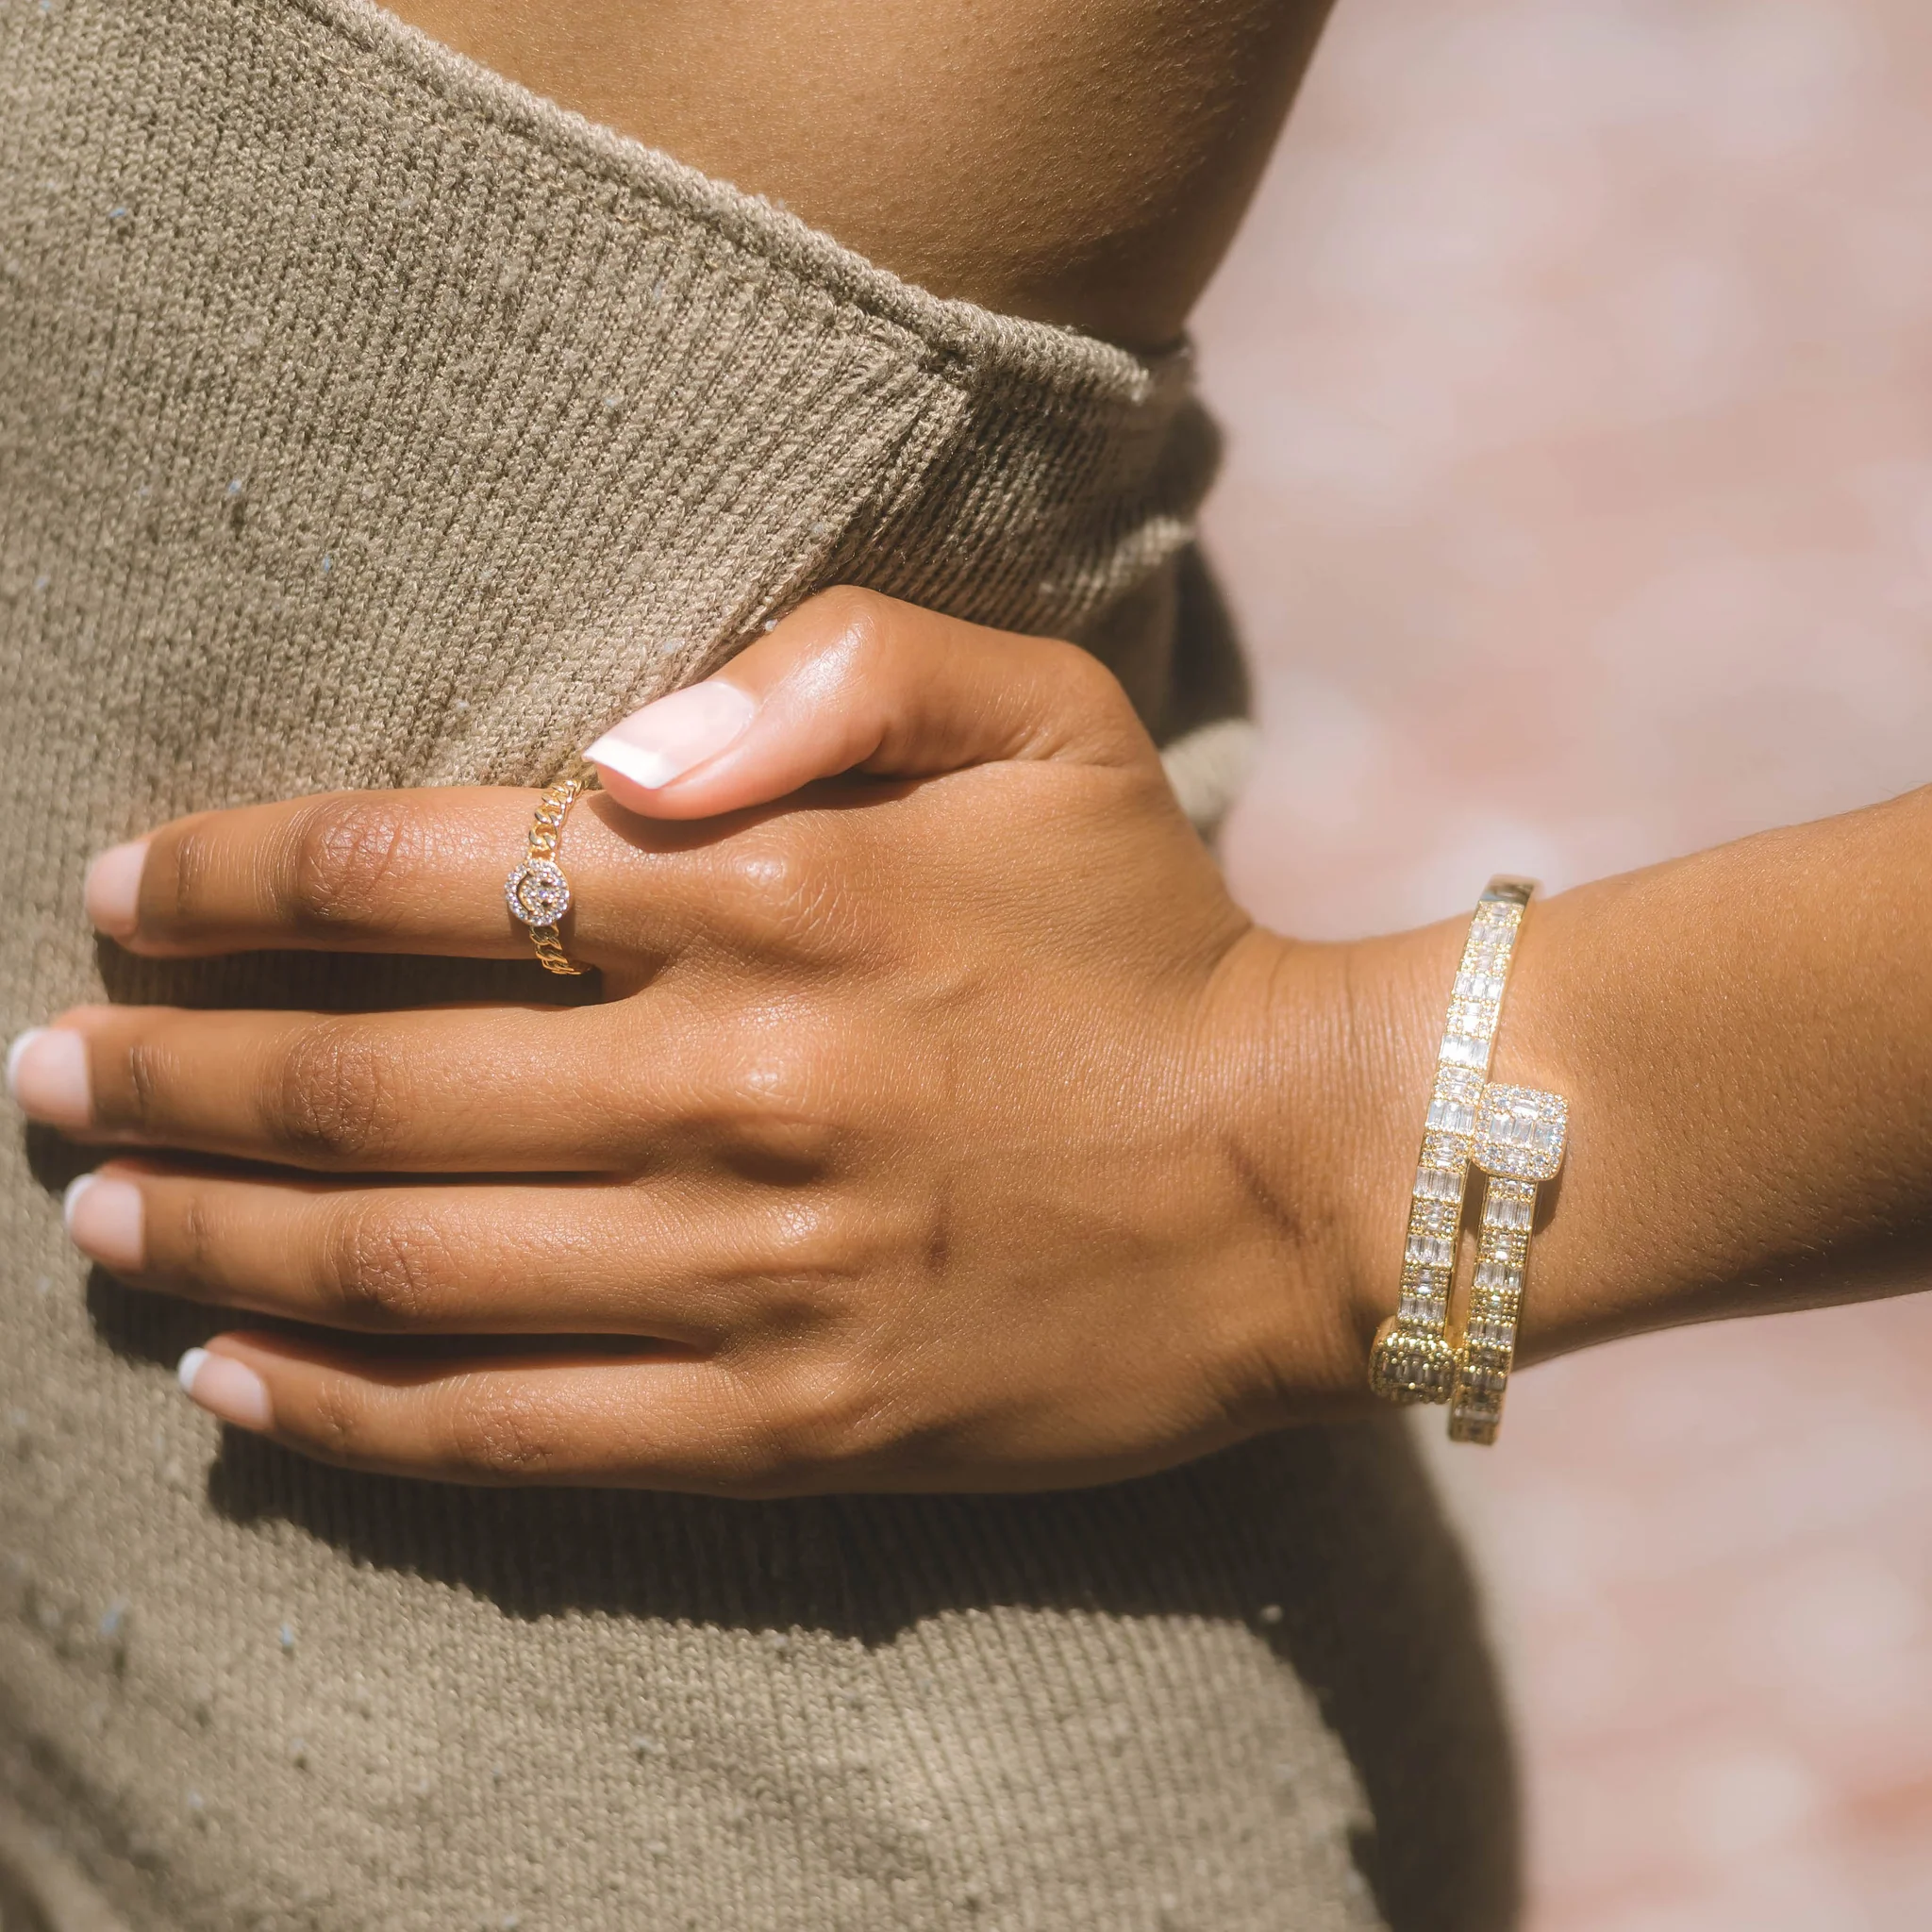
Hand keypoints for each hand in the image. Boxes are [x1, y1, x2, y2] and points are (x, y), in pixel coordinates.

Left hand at [10, 590, 1385, 1493]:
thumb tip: (614, 749)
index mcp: (775, 889)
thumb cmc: (1157, 933)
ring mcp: (754, 1272)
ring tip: (96, 1218)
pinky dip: (348, 1410)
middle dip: (167, 1073)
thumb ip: (835, 662)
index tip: (125, 892)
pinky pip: (515, 1433)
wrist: (1305, 1179)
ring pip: (406, 1269)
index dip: (235, 879)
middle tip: (44, 1076)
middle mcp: (733, 1082)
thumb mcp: (1043, 711)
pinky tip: (237, 1385)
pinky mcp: (790, 1422)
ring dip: (215, 1240)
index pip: (418, 869)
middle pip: (366, 1086)